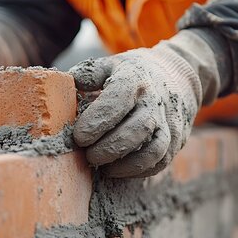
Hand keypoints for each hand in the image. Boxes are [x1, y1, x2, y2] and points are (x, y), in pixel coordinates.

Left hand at [70, 44, 202, 177]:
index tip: (78, 137)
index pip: (117, 102)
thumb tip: (60, 90)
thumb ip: (85, 77)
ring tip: (102, 167)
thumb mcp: (109, 66)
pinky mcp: (175, 140)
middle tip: (87, 156)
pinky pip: (159, 162)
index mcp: (134, 79)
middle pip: (136, 130)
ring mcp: (168, 122)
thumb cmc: (132, 75)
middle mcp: (155, 101)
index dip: (96, 122)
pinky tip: (117, 169)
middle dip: (108, 148)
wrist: (176, 76)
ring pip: (153, 150)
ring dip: (124, 164)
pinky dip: (137, 171)